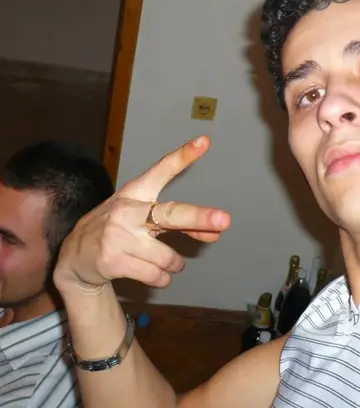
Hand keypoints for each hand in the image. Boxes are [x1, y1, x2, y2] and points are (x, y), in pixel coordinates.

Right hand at [53, 136, 231, 295]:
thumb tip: (216, 233)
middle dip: (198, 217)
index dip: (183, 156)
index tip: (204, 141)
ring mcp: (118, 235)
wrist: (74, 258)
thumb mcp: (142, 218)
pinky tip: (153, 275)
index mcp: (135, 192)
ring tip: (164, 263)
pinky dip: (161, 279)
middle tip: (224, 220)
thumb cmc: (117, 231)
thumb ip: (178, 222)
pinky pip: (155, 275)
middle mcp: (127, 210)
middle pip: (170, 213)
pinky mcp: (112, 260)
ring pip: (167, 257)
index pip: (162, 170)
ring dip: (173, 264)